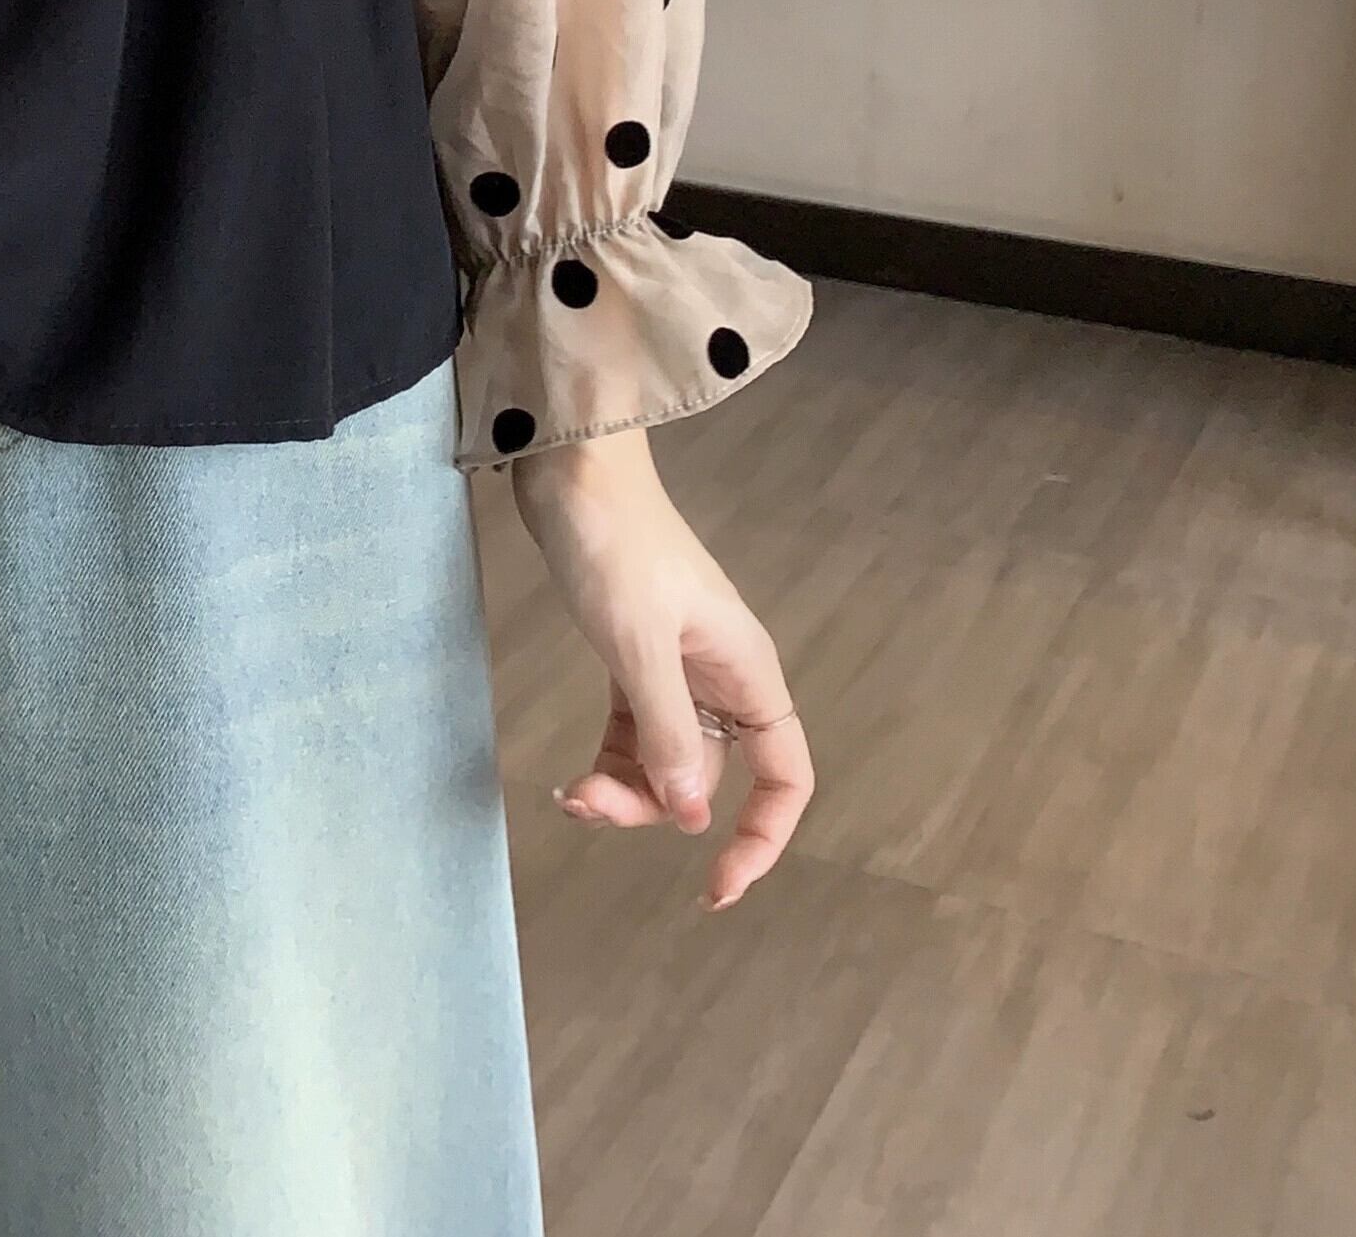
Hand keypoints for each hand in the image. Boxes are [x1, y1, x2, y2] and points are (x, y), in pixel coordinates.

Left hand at [507, 426, 812, 910]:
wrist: (572, 470)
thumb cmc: (615, 546)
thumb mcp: (639, 644)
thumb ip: (666, 732)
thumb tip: (691, 818)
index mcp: (746, 673)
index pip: (786, 776)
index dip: (764, 837)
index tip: (718, 886)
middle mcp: (719, 678)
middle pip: (707, 778)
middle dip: (655, 807)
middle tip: (587, 803)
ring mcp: (674, 669)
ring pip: (664, 761)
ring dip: (623, 789)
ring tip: (569, 794)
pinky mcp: (630, 656)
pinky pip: (632, 733)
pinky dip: (608, 761)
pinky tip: (572, 779)